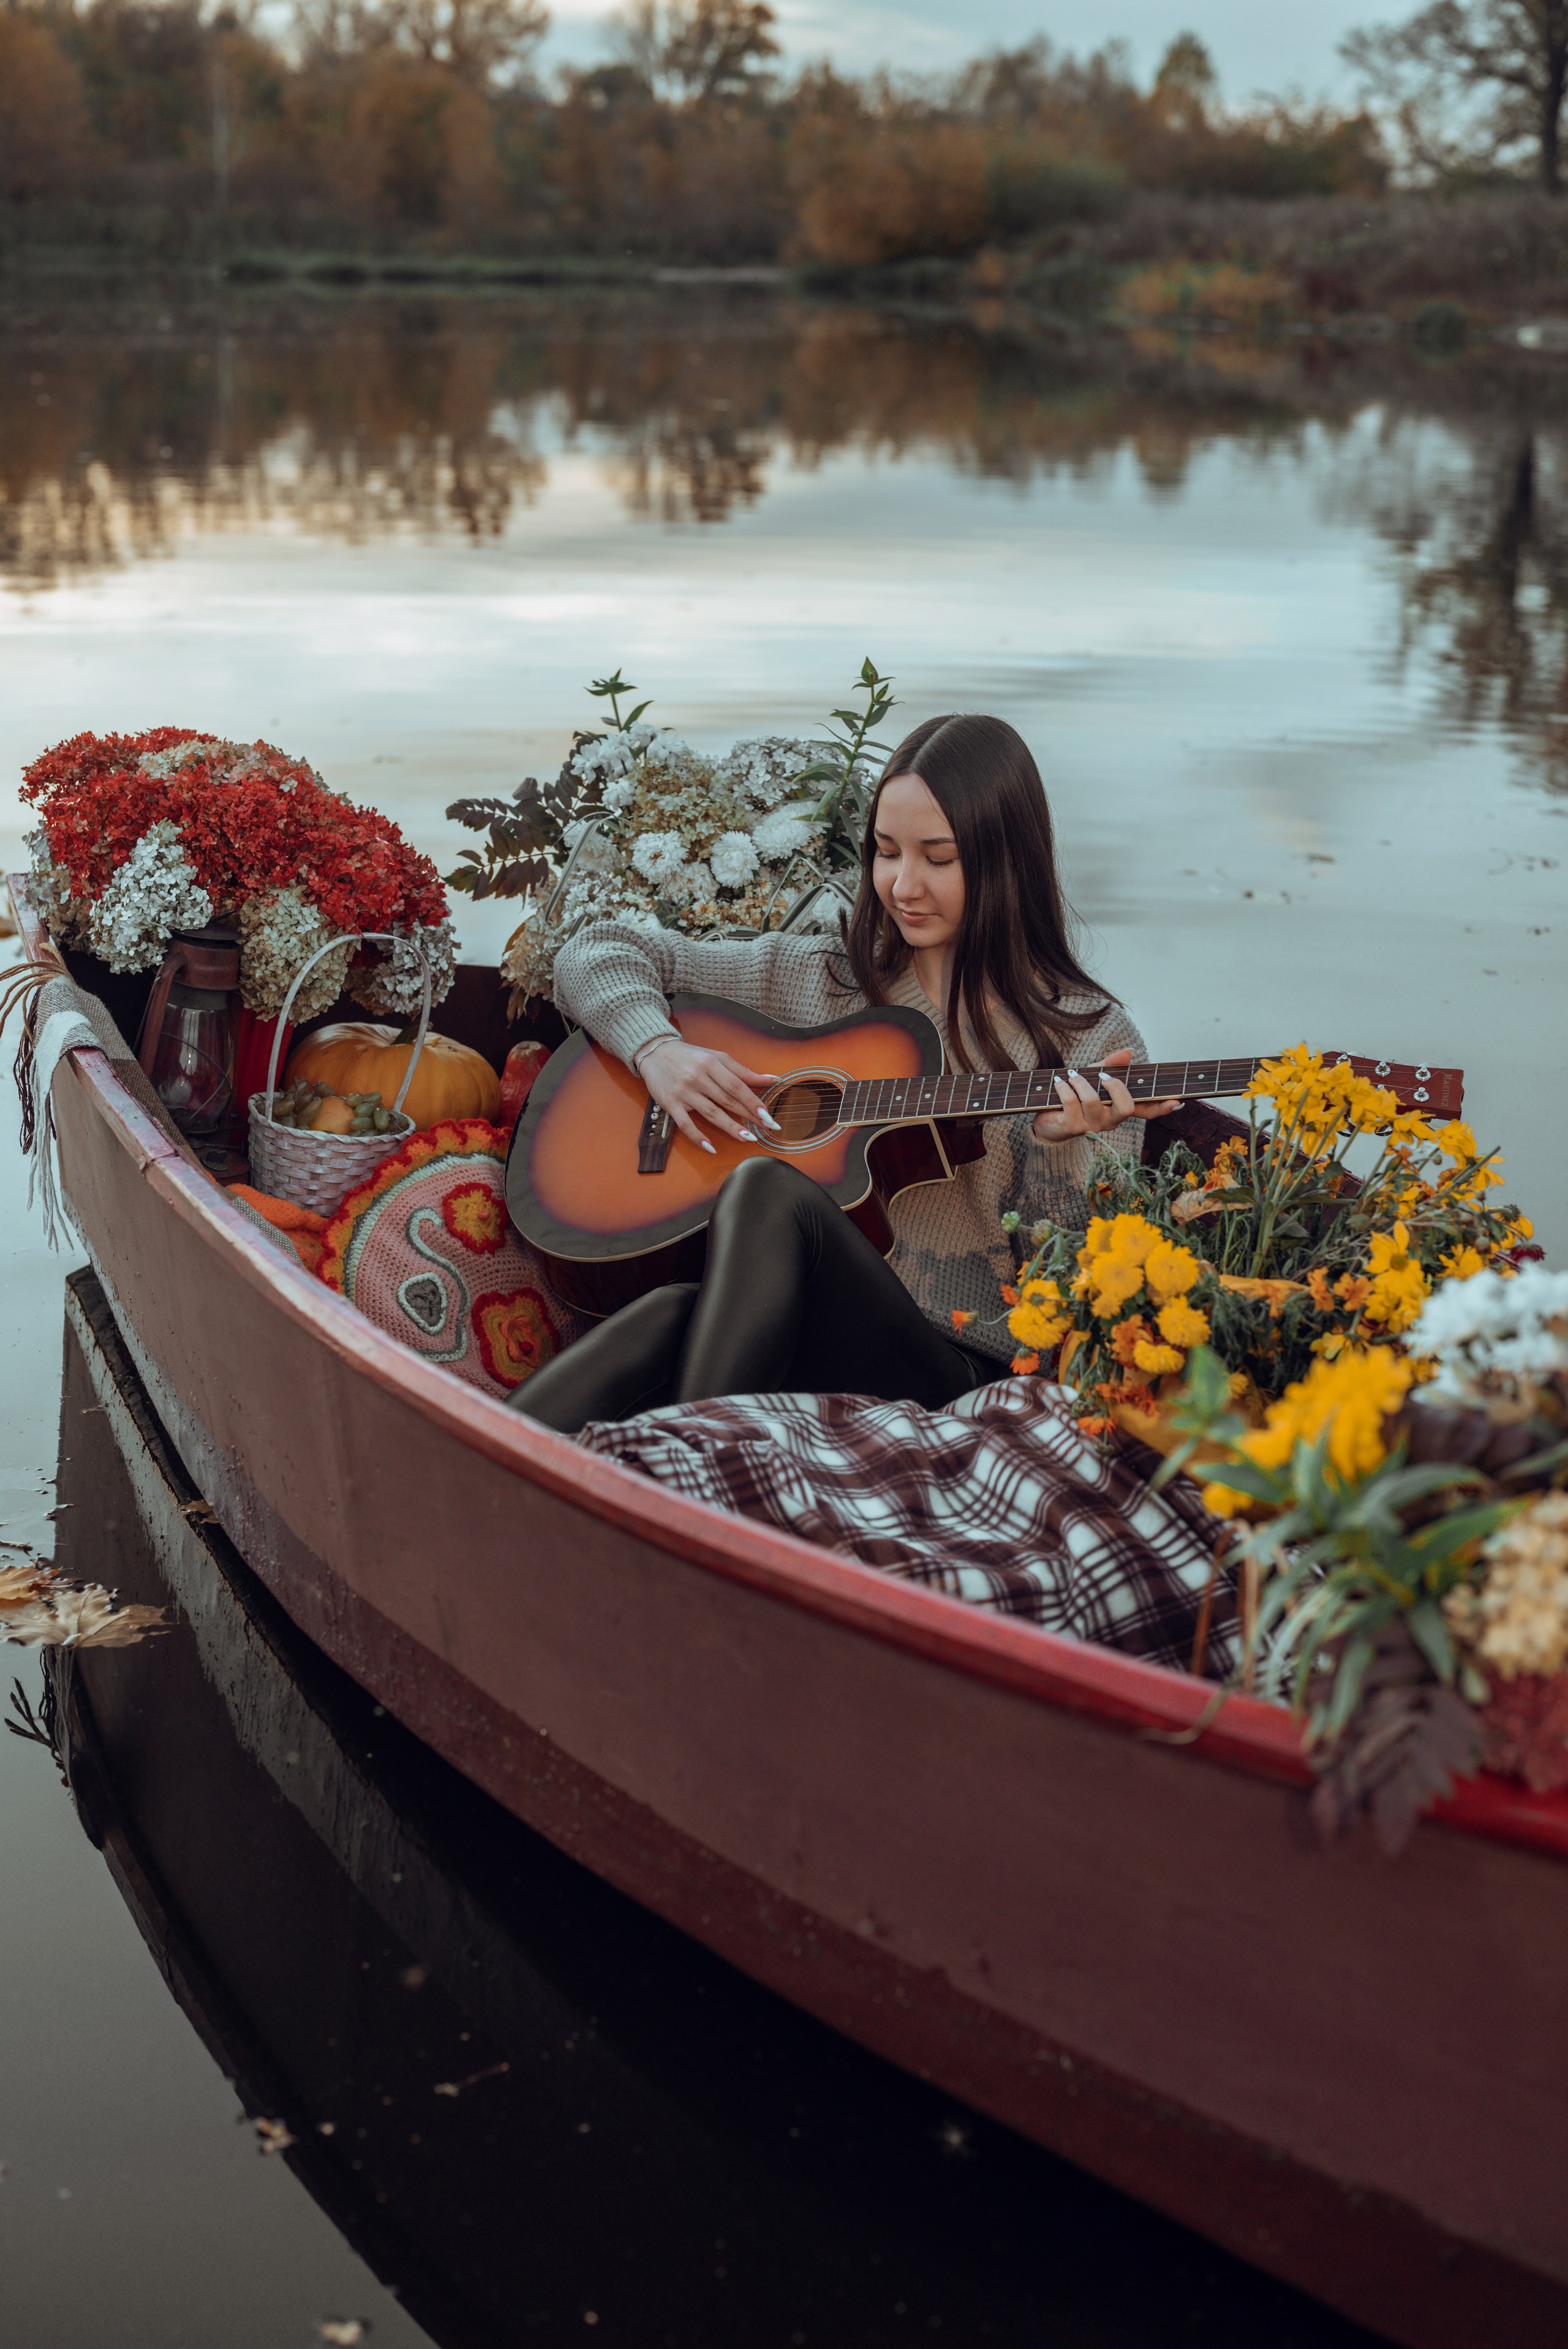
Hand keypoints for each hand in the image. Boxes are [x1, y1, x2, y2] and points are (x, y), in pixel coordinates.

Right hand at [639, 1039, 781, 1152]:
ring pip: (710, 1113)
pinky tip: (711, 1147)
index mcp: (711, 1064)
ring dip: (730, 1127)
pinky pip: (685, 1124)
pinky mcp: (670, 1104)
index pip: (737, 1086)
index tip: (767, 1115)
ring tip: (747, 1138)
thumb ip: (742, 1071)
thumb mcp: (716, 1058)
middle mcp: (697, 1078)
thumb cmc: (690, 1056)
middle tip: (766, 1129)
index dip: (753, 1101)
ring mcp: (683, 1092)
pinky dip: (697, 1137)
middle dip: (748, 1116)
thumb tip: (771, 1079)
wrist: (655, 1053)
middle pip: (727, 1100)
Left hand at [1032, 1048, 1180, 1142]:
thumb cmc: (1073, 1096)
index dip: (1161, 1107)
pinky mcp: (1073, 1128)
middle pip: (1126, 1107)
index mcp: (1119, 1109)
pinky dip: (1064, 1087)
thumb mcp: (1093, 1075)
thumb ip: (1111, 1064)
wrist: (1046, 1119)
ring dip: (1081, 1081)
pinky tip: (1059, 1083)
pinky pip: (1072, 1103)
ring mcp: (1093, 1126)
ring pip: (1094, 1100)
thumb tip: (1130, 1052)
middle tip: (1101, 1075)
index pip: (1146, 1111)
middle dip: (1115, 1085)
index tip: (1175, 1100)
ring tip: (1071, 1076)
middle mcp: (1110, 1121)